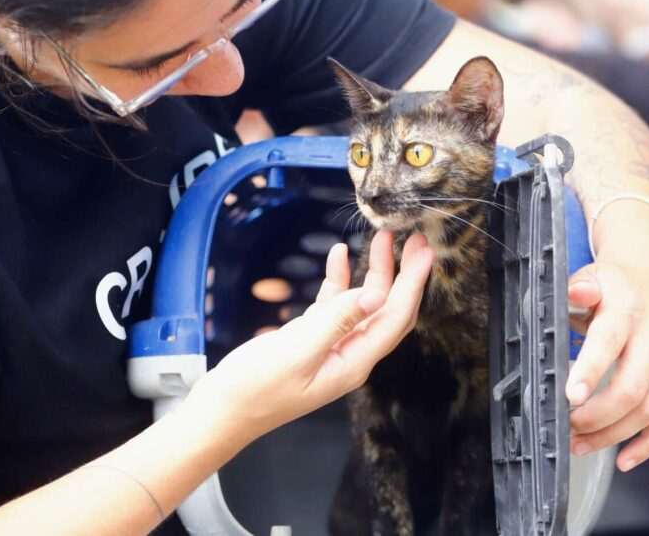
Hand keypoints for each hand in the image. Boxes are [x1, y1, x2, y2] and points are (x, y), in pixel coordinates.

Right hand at [184, 231, 433, 444]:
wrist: (222, 410)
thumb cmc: (255, 390)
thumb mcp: (297, 352)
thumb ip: (336, 321)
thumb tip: (376, 295)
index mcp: (354, 363)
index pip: (396, 318)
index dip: (413, 283)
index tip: (426, 252)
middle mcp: (351, 355)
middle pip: (387, 308)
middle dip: (403, 273)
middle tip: (414, 237)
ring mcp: (332, 346)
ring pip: (364, 303)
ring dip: (374, 271)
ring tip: (382, 238)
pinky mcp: (311, 338)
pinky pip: (335, 304)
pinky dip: (339, 279)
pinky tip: (339, 255)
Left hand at [564, 208, 648, 471]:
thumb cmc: (616, 277)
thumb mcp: (593, 273)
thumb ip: (580, 288)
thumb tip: (575, 293)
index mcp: (628, 308)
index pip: (610, 342)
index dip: (590, 371)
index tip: (569, 396)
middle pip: (633, 387)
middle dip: (597, 416)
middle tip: (567, 427)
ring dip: (615, 434)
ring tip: (581, 445)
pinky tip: (625, 459)